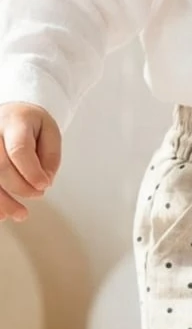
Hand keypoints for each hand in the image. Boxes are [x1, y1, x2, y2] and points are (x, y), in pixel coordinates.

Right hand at [0, 102, 60, 221]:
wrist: (9, 114)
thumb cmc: (29, 124)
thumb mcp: (49, 132)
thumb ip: (50, 157)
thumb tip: (44, 182)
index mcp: (14, 121)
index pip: (19, 149)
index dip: (31, 171)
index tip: (44, 185)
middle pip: (0, 165)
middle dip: (20, 187)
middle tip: (38, 194)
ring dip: (3, 201)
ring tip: (20, 215)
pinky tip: (3, 214)